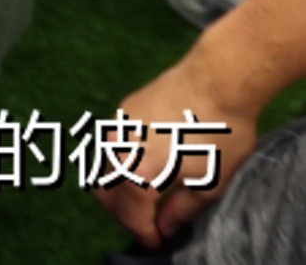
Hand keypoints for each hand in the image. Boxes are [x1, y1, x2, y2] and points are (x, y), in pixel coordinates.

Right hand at [95, 59, 254, 246]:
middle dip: (124, 213)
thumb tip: (164, 227)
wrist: (215, 82)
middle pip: (106, 191)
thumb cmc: (219, 136)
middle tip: (150, 224)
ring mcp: (118, 125)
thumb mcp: (209, 184)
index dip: (143, 233)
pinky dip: (122, 165)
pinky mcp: (123, 110)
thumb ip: (180, 210)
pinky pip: (112, 146)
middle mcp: (119, 147)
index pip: (130, 214)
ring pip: (104, 166)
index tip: (157, 241)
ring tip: (148, 198)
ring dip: (120, 188)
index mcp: (139, 170)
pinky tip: (147, 166)